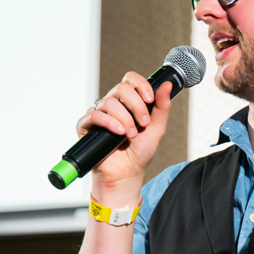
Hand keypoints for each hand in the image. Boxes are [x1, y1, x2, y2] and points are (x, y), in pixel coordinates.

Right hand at [75, 73, 172, 187]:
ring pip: (109, 102)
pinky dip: (109, 122)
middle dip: (136, 105)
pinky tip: (119, 133)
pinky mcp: (86, 125)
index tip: (149, 98)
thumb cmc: (140, 151)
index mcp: (128, 101)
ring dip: (124, 118)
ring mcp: (99, 114)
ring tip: (131, 135)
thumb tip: (167, 85)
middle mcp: (113, 104)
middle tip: (143, 123)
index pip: (130, 79)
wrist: (127, 173)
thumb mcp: (156, 128)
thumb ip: (162, 107)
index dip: (140, 84)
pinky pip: (95, 115)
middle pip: (121, 88)